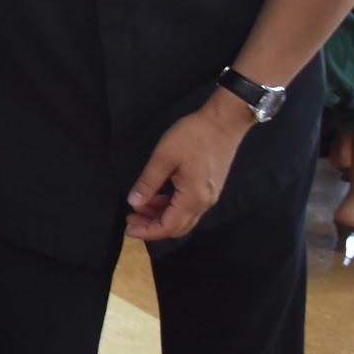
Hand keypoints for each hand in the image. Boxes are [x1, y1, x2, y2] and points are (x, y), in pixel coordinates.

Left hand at [123, 93, 254, 241]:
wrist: (224, 122)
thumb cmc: (195, 136)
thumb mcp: (164, 158)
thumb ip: (148, 183)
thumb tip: (134, 202)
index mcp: (193, 197)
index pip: (168, 227)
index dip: (147, 231)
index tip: (129, 229)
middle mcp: (204, 202)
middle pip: (177, 227)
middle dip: (152, 226)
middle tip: (131, 219)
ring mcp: (209, 195)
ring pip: (183, 217)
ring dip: (161, 216)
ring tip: (140, 206)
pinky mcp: (209, 187)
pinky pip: (188, 206)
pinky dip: (171, 206)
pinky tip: (157, 197)